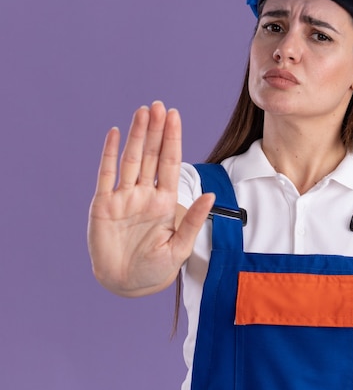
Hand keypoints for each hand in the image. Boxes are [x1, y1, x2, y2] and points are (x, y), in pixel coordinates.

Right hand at [87, 101, 214, 296]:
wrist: (127, 284)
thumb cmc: (157, 268)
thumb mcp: (180, 246)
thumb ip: (193, 220)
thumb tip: (211, 196)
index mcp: (165, 201)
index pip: (170, 162)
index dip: (172, 139)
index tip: (175, 116)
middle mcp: (145, 194)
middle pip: (151, 155)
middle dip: (155, 130)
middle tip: (159, 106)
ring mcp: (124, 197)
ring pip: (131, 159)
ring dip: (136, 136)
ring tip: (143, 112)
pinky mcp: (104, 205)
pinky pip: (106, 175)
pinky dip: (110, 154)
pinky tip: (116, 134)